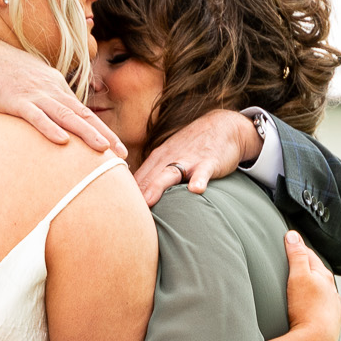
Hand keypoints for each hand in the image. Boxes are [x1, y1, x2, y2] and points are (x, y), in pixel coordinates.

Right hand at [0, 32, 125, 156]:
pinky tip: (63, 141)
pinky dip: (49, 128)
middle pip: (82, 114)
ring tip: (103, 149)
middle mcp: (50, 89)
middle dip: (104, 134)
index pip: (83, 111)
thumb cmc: (2, 70)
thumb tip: (57, 117)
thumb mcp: (31, 82)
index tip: (118, 147)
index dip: (102, 129)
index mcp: (55, 85)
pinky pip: (36, 116)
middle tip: (122, 153)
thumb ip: (46, 97)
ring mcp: (34, 94)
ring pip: (65, 116)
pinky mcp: (15, 100)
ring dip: (86, 133)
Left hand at [132, 107, 261, 206]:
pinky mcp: (209, 161)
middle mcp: (169, 158)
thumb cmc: (192, 148)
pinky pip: (203, 172)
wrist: (224, 126)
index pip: (137, 180)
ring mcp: (189, 159)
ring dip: (158, 186)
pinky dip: (200, 180)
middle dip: (135, 195)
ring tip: (149, 201)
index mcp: (157, 159)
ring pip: (170, 173)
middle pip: (148, 178)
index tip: (116, 214)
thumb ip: (153, 177)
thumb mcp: (169, 158)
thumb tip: (135, 200)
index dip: (125, 196)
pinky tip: (196, 190)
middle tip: (123, 212)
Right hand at [283, 230, 340, 340]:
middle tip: (293, 262)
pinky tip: (306, 311)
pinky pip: (319, 311)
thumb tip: (292, 235)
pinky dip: (313, 307)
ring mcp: (331, 309)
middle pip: (317, 274)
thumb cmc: (306, 309)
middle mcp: (332, 292)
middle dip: (306, 268)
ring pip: (320, 294)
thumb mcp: (298, 276)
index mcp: (324, 277)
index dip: (298, 248)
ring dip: (311, 289)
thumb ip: (296, 255)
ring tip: (300, 287)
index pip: (310, 255)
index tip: (289, 242)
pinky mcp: (328, 325)